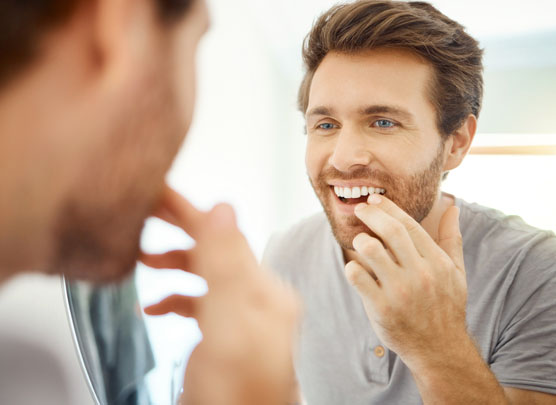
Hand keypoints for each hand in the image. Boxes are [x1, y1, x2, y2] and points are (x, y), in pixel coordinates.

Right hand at [141, 186, 298, 404]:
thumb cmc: (240, 396)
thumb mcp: (229, 326)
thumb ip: (225, 267)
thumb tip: (223, 209)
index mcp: (265, 292)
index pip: (224, 236)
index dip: (187, 211)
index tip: (156, 191)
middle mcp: (258, 300)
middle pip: (213, 250)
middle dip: (177, 230)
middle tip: (142, 213)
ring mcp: (241, 319)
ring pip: (204, 274)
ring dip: (174, 262)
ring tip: (142, 257)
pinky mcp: (224, 338)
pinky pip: (198, 305)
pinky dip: (175, 298)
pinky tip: (155, 305)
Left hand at [345, 194, 466, 368]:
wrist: (439, 349)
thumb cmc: (446, 306)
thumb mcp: (456, 272)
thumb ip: (452, 238)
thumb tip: (453, 208)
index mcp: (437, 262)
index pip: (409, 224)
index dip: (388, 208)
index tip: (374, 200)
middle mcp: (420, 274)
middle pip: (390, 231)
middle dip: (371, 214)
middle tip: (359, 209)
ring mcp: (400, 291)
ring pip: (371, 250)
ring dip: (360, 240)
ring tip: (360, 241)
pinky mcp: (381, 308)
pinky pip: (357, 276)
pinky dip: (352, 267)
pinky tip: (355, 268)